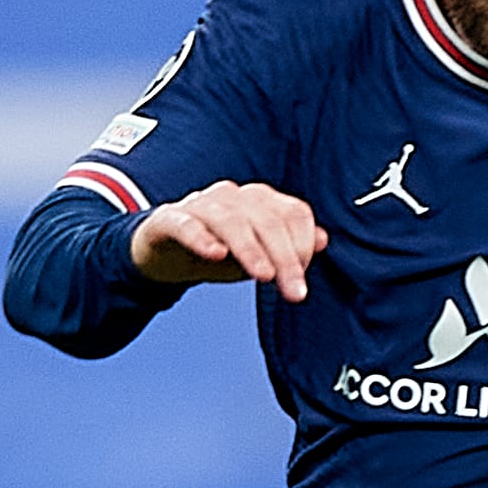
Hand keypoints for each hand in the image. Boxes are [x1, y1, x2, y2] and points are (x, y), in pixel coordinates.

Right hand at [133, 182, 324, 300]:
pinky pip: (187, 223)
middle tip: (293, 292)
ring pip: (231, 220)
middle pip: (267, 220)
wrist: (163, 251)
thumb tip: (324, 239)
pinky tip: (214, 254)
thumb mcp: (259, 253)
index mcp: (260, 200)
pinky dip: (201, 237)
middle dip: (285, 257)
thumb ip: (290, 246)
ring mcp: (201, 205)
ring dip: (250, 249)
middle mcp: (233, 196)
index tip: (303, 279)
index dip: (304, 245)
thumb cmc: (218, 250)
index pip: (293, 214)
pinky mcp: (170, 218)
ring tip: (263, 276)